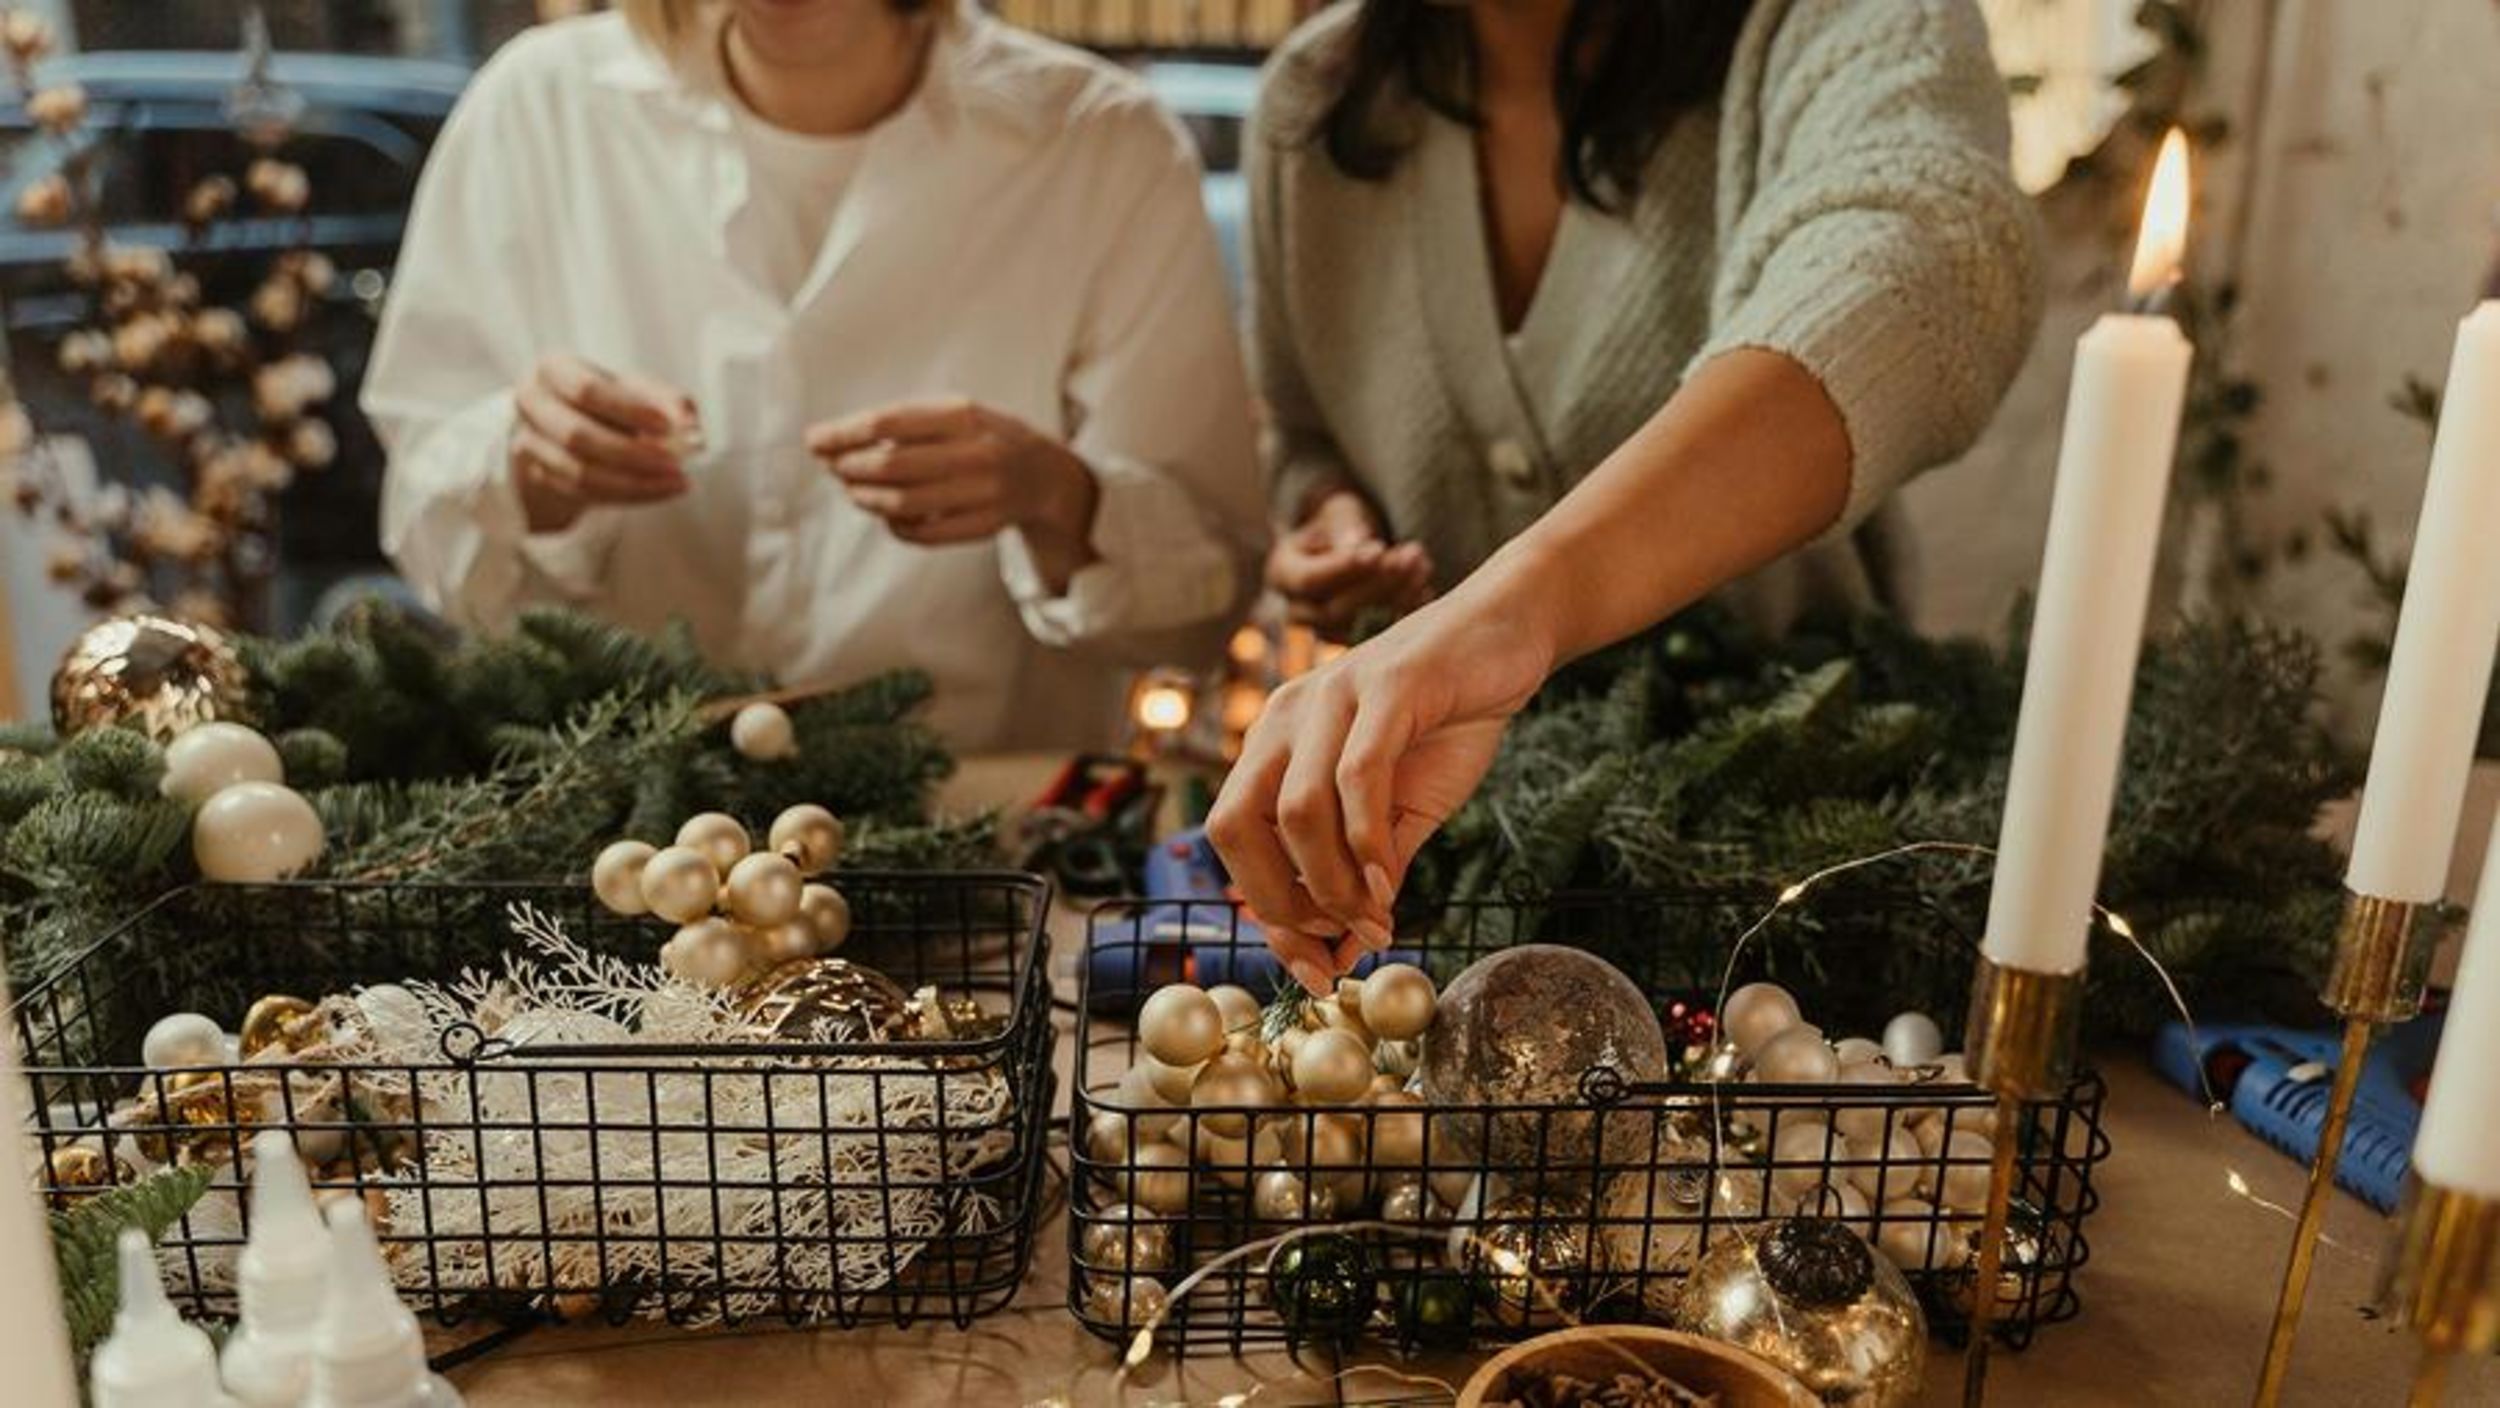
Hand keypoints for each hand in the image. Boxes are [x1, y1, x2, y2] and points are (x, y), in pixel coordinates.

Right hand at [509, 354, 694, 532]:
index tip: (667, 427)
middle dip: (632, 454)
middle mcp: (532, 404)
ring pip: (580, 474)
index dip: (628, 410)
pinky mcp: (540, 477)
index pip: (587, 390)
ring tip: (676, 481)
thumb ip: (666, 400)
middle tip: (676, 463)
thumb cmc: (610, 401)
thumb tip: (690, 423)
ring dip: (634, 482)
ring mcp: (529, 443)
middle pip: (577, 436)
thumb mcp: (636, 389)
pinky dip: (628, 495)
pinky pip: (585, 494)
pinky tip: (659, 490)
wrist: (573, 427)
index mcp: (554, 369)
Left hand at [808, 397, 1099, 586]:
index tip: (814, 440)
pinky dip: (894, 525)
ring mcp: (983, 493)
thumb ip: (903, 424)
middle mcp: (977, 453)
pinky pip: (923, 532)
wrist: (1045, 475)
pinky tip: (887, 513)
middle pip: (892, 466)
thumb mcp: (954, 415)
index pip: (889, 422)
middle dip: (851, 468)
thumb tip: (830, 441)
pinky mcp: (983, 526)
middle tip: (835, 469)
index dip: (844, 433)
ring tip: (855, 490)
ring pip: (904, 504)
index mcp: (964, 415)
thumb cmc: (983, 438)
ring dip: (867, 498)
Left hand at [1206, 587, 1554, 994]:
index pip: (1234, 838)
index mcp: (1275, 744)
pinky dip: (1367, 842)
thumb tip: (1347, 950)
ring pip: (1294, 811)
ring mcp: (1331, 696)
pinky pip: (1357, 777)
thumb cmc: (1450, 720)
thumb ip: (1372, 872)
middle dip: (1278, 903)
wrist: (1512, 633)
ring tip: (1374, 919)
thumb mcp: (1405, 809)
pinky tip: (1391, 884)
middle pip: (1235, 826)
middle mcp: (1285, 718)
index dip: (1265, 912)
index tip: (1314, 967)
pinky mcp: (1385, 686)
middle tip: (1334, 945)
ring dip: (1330, 883)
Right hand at [1265, 489, 1433, 642]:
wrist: (1348, 548)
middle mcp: (1297, 610)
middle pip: (1335, 610)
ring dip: (1396, 599)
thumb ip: (1345, 526)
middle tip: (1412, 556)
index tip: (1378, 549)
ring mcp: (1324, 633)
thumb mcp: (1339, 511)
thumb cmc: (1341, 523)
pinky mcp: (1352, 642)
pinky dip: (1404, 616)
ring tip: (1422, 566)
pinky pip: (1378, 639)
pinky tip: (1426, 591)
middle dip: (1378, 584)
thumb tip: (1358, 545)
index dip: (1345, 568)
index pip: (1309, 580)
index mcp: (1282, 574)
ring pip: (1359, 628)